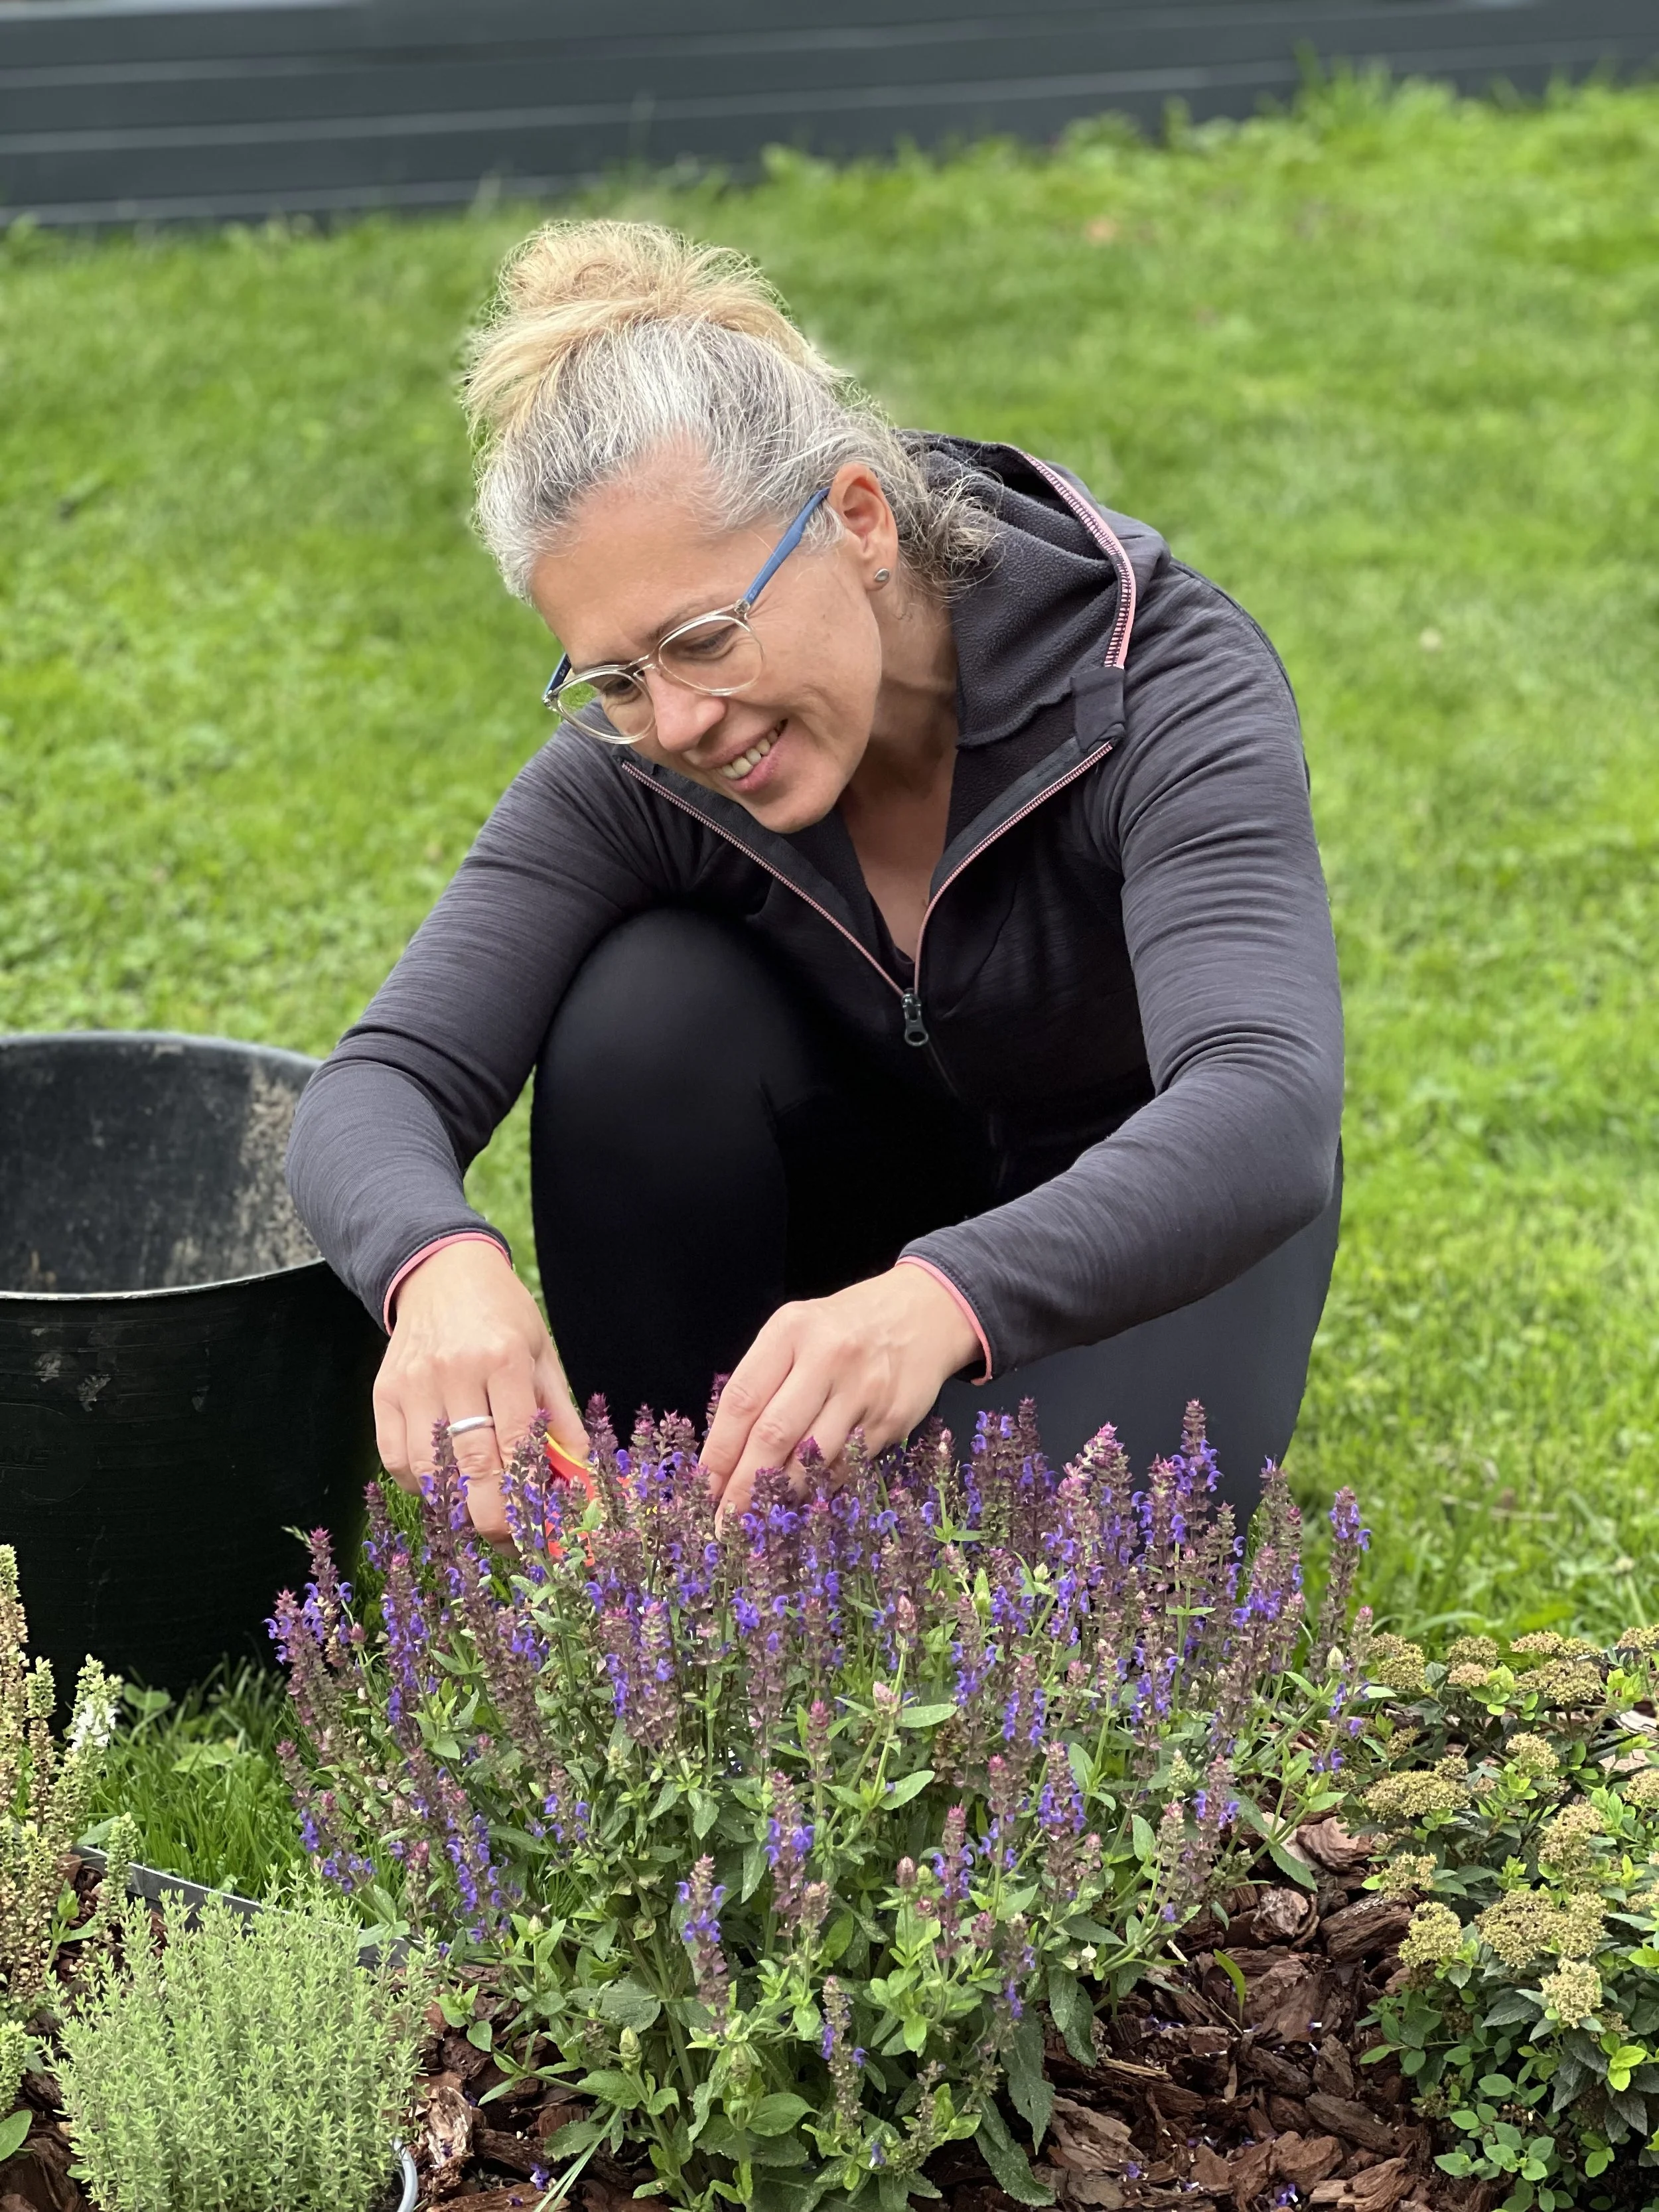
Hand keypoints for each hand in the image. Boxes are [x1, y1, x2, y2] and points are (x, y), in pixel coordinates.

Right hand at [373, 1239, 587, 1543]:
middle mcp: (455, 1372)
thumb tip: (581, 1478)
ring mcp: (414, 1384)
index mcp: (503, 1359)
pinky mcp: (383, 1394)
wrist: (441, 1273)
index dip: (531, 1495)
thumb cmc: (503, 1316)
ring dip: (455, 1506)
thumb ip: (560, 1418)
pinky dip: (421, 1485)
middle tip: (513, 1543)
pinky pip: (396, 1460)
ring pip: (430, 1471)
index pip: (518, 1443)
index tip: (544, 1531)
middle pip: (472, 1466)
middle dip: (494, 1518)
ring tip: (480, 1515)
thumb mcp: (543, 1355)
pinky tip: (444, 1485)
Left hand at [700, 1264, 978, 1522]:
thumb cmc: (844, 1327)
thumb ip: (764, 1379)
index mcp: (793, 1330)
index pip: (743, 1399)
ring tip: (757, 1519)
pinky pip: (846, 1466)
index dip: (719, 1449)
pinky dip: (819, 1488)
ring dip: (780, 1495)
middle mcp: (829, 1357)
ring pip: (811, 1458)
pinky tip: (801, 1500)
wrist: (924, 1314)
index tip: (701, 1487)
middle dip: (743, 1485)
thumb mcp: (797, 1331)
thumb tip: (727, 1453)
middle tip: (723, 1522)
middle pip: (774, 1434)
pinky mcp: (892, 1419)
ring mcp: (865, 1391)